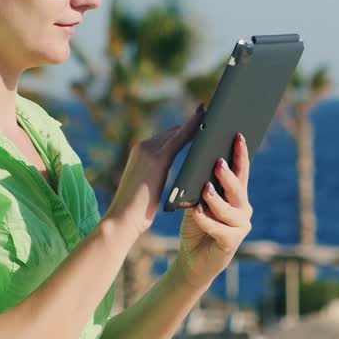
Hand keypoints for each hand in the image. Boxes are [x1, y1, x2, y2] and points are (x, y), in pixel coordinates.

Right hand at [104, 104, 205, 235]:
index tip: (200, 124)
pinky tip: (208, 127)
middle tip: (214, 118)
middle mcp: (143, 146)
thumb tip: (181, 174)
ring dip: (197, 124)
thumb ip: (159, 175)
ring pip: (178, 132)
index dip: (185, 131)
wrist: (122, 220)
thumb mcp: (149, 188)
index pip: (167, 137)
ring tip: (215, 119)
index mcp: (140, 152)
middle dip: (193, 126)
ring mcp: (148, 150)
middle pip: (174, 131)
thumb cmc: (137, 211)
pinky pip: (180, 139)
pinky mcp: (156, 158)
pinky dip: (194, 130)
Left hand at [178, 133, 252, 286]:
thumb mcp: (197, 200)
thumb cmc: (196, 226)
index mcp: (237, 195)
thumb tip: (199, 162)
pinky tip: (197, 212)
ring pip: (229, 209)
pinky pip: (219, 229)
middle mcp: (243, 209)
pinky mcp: (231, 243)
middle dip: (228, 175)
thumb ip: (202, 184)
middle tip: (218, 162)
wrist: (192, 259)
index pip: (240, 170)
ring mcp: (240, 226)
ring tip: (204, 189)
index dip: (240, 153)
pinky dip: (207, 220)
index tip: (238, 135)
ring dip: (216, 198)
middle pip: (238, 188)